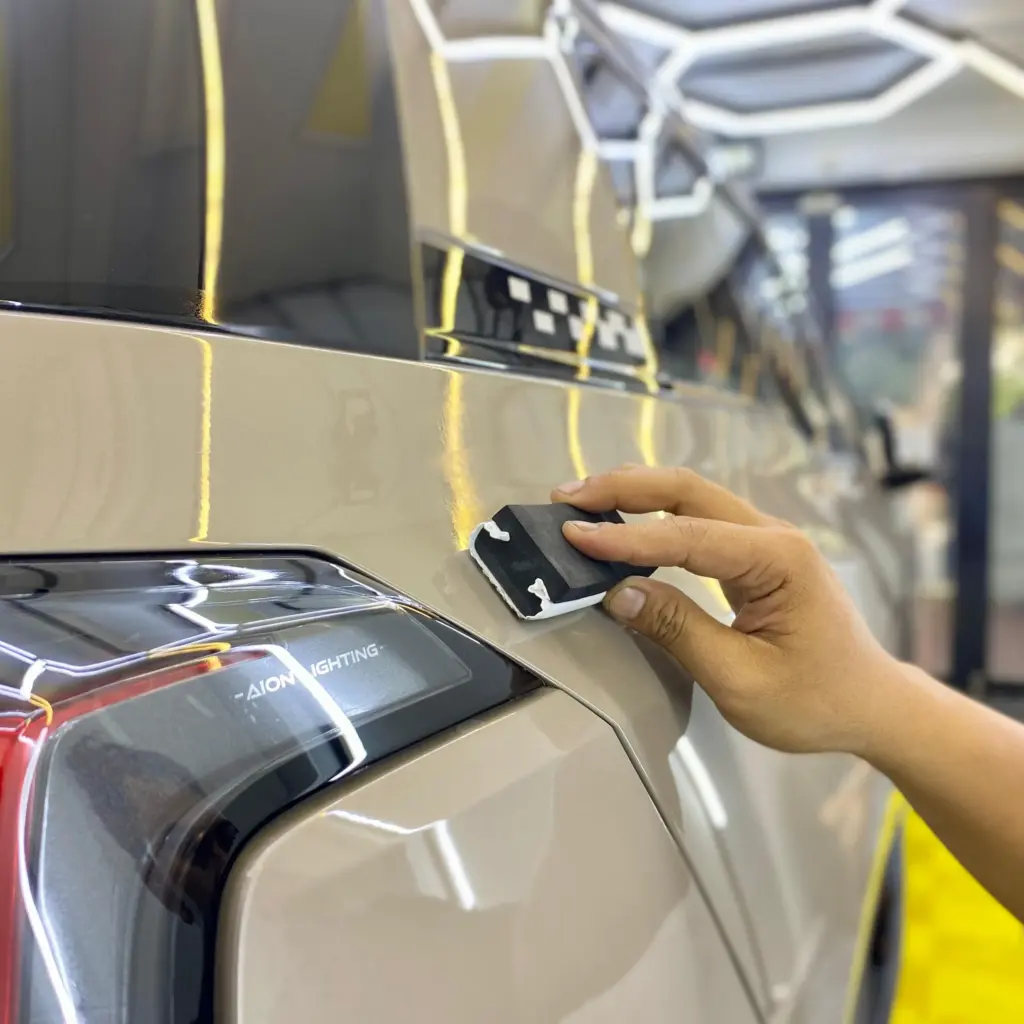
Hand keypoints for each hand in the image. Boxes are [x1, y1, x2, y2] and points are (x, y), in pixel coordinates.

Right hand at [552, 466, 900, 755]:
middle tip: (566, 498)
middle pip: (687, 489)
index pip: (687, 536)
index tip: (573, 535)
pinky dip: (654, 516)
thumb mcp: (742, 679)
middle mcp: (773, 535)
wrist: (870, 704)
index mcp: (778, 559)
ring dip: (635, 494)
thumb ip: (679, 631)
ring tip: (582, 503)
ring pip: (691, 496)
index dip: (625, 537)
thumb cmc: (815, 701)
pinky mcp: (755, 555)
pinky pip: (698, 520)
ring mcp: (765, 540)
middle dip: (623, 487)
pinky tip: (623, 522)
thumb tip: (618, 593)